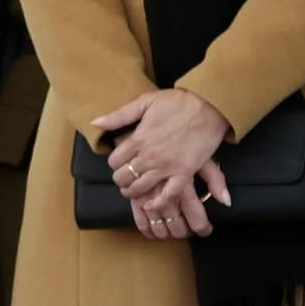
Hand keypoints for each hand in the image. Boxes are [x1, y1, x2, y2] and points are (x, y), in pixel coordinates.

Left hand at [93, 89, 230, 238]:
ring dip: (133, 192)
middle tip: (124, 178)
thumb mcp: (145, 102)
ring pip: (141, 188)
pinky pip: (168, 195)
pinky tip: (151, 204)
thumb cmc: (177, 101)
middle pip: (124, 177)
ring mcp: (167, 166)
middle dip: (121, 179)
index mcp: (139, 138)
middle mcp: (150, 155)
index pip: (115, 161)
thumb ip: (119, 116)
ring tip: (133, 190)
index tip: (119, 163)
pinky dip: (158, 202)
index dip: (114, 164)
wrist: (208, 105)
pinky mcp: (185, 172)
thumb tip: (96, 122)